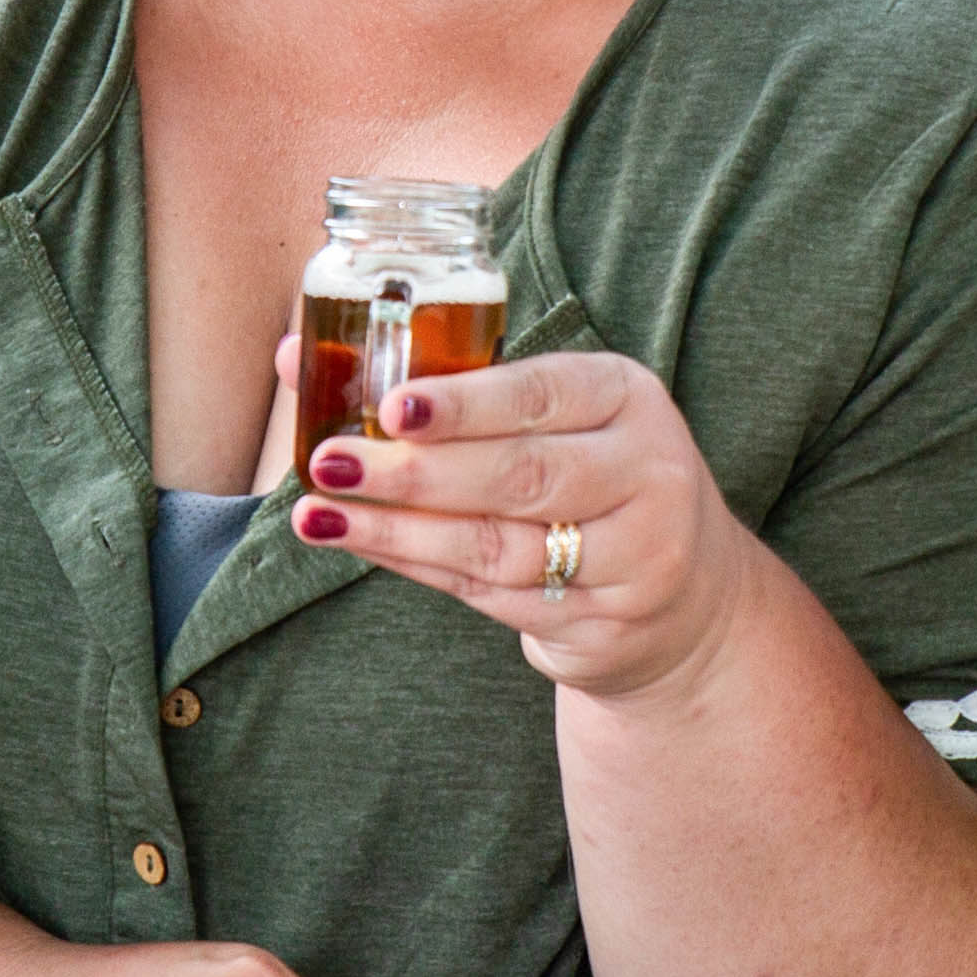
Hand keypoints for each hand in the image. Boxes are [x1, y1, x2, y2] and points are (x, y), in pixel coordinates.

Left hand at [291, 350, 767, 701]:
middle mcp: (647, 470)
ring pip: (502, 546)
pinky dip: (424, 570)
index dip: (464, 402)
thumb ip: (440, 386)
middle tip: (332, 462)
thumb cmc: (583, 475)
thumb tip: (294, 354)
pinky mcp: (609, 623)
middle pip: (521, 476)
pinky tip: (369, 548)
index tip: (392, 405)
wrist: (683, 593)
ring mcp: (638, 555)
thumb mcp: (545, 416)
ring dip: (400, 533)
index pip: (541, 393)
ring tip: (321, 517)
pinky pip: (496, 597)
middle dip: (415, 472)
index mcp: (625, 396)